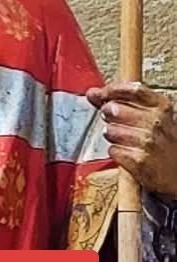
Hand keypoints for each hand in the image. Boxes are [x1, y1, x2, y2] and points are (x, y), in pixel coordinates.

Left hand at [86, 82, 176, 196]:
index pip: (131, 89)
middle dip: (109, 116)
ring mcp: (148, 142)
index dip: (111, 90)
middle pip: (114, 109)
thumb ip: (122, 101)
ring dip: (113, 136)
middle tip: (117, 123)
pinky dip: (116, 152)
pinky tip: (128, 153)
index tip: (99, 94)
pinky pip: (112, 150)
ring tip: (126, 141)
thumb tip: (92, 93)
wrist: (176, 173)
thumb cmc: (163, 143)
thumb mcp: (152, 116)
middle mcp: (156, 122)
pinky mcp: (139, 161)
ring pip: (110, 130)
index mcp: (161, 107)